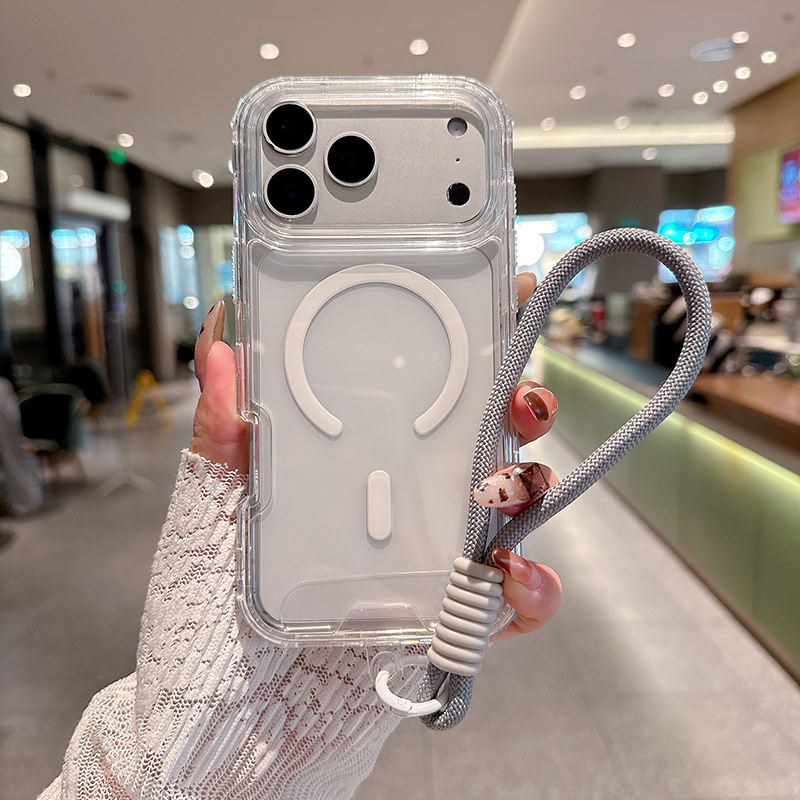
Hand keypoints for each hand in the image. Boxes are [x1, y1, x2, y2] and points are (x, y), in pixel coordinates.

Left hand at [190, 276, 561, 642]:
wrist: (234, 701)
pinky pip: (517, 598)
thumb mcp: (219, 498)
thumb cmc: (223, 596)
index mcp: (370, 452)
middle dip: (523, 401)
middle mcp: (415, 492)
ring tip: (505, 487)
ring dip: (533, 483)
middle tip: (520, 397)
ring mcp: (442, 550)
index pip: (433, 385)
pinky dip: (531, 585)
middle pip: (492, 433)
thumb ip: (225, 427)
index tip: (507, 292)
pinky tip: (511, 574)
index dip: (479, 337)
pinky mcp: (459, 614)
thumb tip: (221, 344)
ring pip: (518, 503)